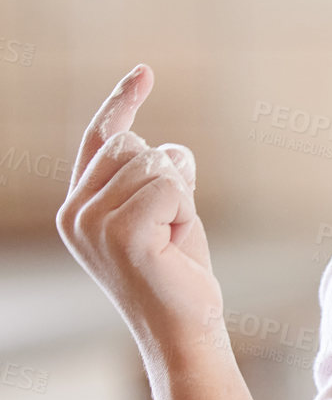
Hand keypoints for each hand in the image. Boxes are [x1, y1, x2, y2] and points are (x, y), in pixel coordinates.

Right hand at [55, 64, 223, 350]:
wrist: (184, 328)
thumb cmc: (179, 273)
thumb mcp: (167, 213)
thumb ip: (156, 178)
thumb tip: (167, 147)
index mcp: (80, 207)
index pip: (102, 140)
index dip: (123, 103)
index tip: (146, 71)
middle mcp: (76, 212)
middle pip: (136, 146)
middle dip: (170, 175)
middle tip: (171, 225)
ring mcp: (93, 222)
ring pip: (156, 163)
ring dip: (181, 196)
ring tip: (172, 238)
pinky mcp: (120, 232)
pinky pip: (171, 185)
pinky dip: (186, 208)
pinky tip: (175, 242)